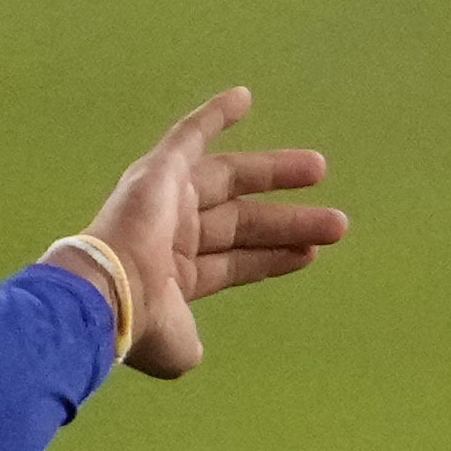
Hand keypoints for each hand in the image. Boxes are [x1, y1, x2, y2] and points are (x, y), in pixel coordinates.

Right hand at [59, 87, 345, 382]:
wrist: (114, 291)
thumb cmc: (145, 325)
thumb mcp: (177, 349)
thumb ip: (189, 345)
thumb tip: (192, 352)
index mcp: (177, 277)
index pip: (238, 262)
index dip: (274, 257)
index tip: (310, 253)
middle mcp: (173, 235)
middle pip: (245, 223)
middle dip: (290, 222)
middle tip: (336, 222)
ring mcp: (166, 201)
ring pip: (231, 179)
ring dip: (275, 172)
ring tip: (320, 168)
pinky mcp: (159, 170)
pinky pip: (188, 134)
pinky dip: (214, 114)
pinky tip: (245, 98)